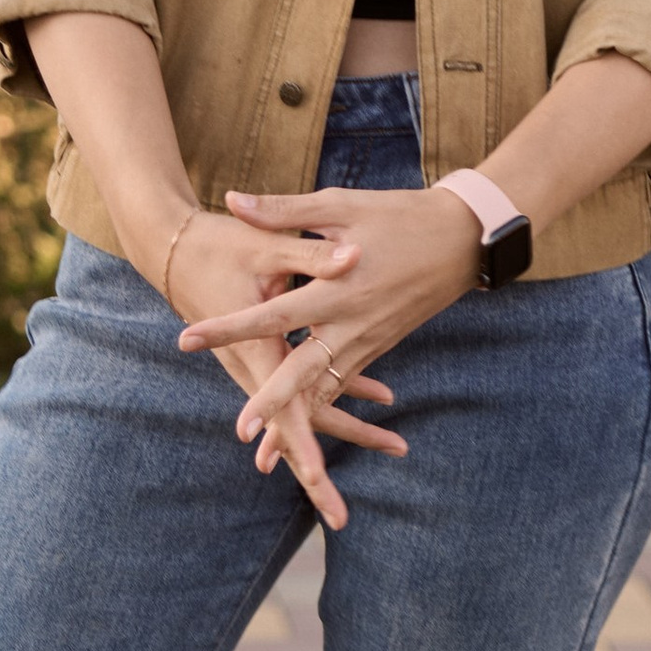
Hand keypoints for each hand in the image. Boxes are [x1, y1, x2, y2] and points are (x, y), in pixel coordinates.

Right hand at [163, 208, 404, 518]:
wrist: (175, 246)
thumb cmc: (219, 244)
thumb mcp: (266, 248)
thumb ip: (312, 259)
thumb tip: (356, 257)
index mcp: (254, 347)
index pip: (281, 407)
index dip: (298, 444)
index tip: (317, 480)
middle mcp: (254, 367)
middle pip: (293, 428)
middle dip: (315, 475)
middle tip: (341, 519)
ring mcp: (259, 365)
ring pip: (305, 410)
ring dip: (348, 430)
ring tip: (398, 446)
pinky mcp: (267, 354)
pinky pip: (306, 386)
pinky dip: (343, 395)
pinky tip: (384, 397)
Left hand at [178, 184, 484, 521]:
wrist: (463, 240)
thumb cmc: (399, 215)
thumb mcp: (340, 205)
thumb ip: (284, 211)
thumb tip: (232, 200)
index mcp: (337, 287)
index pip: (272, 315)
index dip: (229, 329)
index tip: (187, 340)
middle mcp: (351, 323)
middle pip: (305, 373)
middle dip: (272, 405)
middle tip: (240, 431)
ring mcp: (368, 340)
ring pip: (326, 390)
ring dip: (297, 421)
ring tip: (263, 449)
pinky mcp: (377, 347)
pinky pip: (344, 384)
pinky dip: (321, 406)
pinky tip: (298, 426)